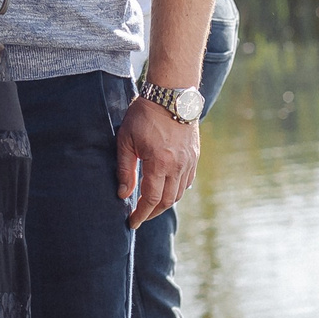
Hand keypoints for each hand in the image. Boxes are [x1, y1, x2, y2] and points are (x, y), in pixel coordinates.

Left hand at [117, 89, 200, 227]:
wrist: (171, 95)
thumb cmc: (144, 115)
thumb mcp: (126, 140)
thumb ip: (125, 170)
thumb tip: (123, 195)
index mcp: (159, 163)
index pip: (151, 199)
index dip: (141, 214)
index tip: (132, 223)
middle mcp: (178, 166)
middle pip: (166, 201)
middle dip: (152, 213)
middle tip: (139, 217)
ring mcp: (189, 161)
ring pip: (178, 193)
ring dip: (164, 203)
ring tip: (150, 206)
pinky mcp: (194, 156)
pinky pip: (187, 181)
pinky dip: (176, 191)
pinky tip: (166, 190)